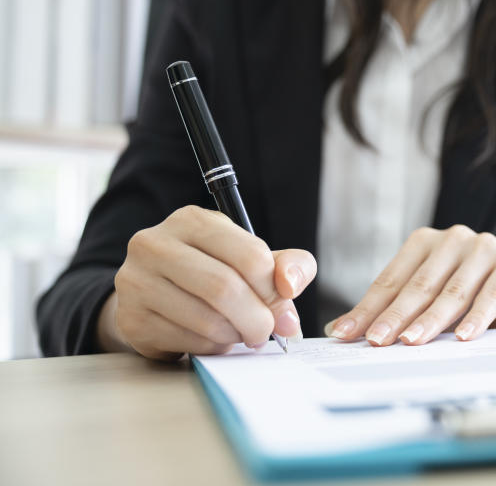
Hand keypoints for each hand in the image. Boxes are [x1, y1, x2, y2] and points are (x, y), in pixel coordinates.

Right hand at [98, 205, 316, 360]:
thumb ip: (288, 265)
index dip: (274, 287)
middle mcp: (155, 244)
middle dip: (257, 318)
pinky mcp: (131, 319)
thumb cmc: (212, 272)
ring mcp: (136, 281)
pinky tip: (213, 339)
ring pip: (207, 320)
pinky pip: (189, 342)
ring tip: (240, 333)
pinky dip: (213, 348)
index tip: (281, 302)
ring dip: (236, 335)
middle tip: (266, 330)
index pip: (250, 255)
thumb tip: (290, 287)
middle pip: (225, 288)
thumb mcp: (252, 257)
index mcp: (192, 220)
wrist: (155, 296)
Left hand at [325, 225, 495, 346]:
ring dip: (431, 319)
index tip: (347, 334)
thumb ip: (391, 309)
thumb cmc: (466, 295)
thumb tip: (339, 330)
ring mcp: (485, 248)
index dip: (369, 308)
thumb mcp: (428, 298)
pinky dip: (476, 317)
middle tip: (377, 341)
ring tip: (411, 341)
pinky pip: (490, 294)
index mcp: (425, 242)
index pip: (391, 279)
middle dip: (395, 315)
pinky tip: (463, 337)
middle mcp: (454, 239)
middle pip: (419, 284)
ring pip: (452, 290)